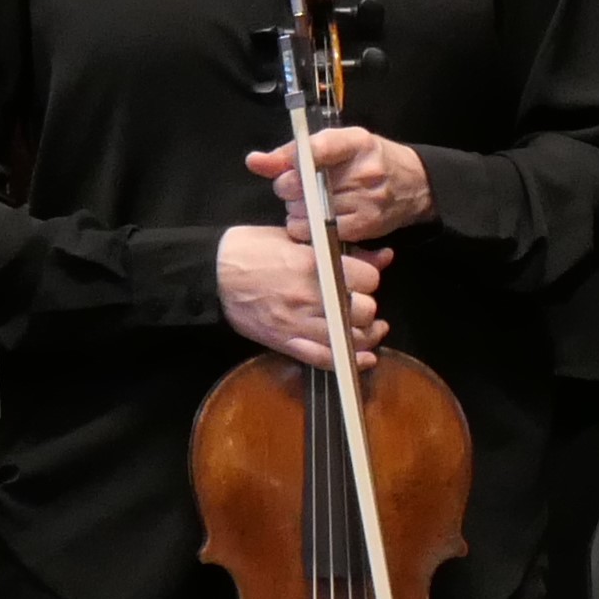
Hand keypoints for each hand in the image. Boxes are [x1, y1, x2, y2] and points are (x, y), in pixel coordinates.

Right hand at [216, 226, 390, 365]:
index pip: (367, 279)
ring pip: (350, 337)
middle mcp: (310, 296)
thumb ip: (343, 250)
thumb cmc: (253, 249)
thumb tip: (384, 256)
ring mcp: (298, 323)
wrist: (214, 274)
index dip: (369, 278)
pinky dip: (350, 360)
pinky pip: (326, 358)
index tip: (362, 279)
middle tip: (358, 301)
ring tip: (370, 328)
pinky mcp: (286, 342)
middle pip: (364, 310)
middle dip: (367, 306)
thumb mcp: (298, 238)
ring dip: (365, 334)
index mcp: (314, 264)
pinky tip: (365, 357)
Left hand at [247, 122, 432, 243]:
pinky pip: (319, 232)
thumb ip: (296, 150)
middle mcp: (362, 170)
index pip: (316, 147)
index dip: (289, 158)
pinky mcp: (365, 226)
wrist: (414, 186)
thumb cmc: (371, 161)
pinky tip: (315, 220)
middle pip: (301, 184)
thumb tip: (254, 161)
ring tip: (310, 205)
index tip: (275, 165)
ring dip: (297, 211)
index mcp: (355, 142)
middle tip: (296, 188)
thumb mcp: (341, 144)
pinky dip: (308, 229)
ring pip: (306, 211)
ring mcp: (365, 200)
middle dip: (288, 188)